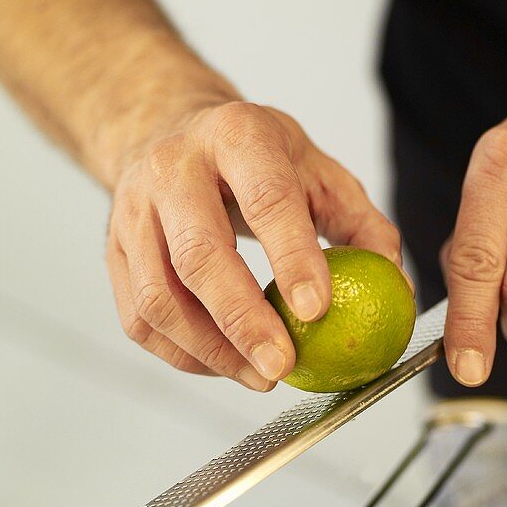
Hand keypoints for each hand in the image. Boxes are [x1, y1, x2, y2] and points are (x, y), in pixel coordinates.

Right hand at [107, 102, 401, 388]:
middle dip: (244, 320)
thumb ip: (362, 226)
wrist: (167, 131)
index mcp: (236, 136)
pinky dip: (184, 355)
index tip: (319, 311)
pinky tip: (225, 364)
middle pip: (200, 255)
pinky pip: (140, 320)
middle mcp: (173, 169)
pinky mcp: (113, 252)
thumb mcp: (318, 171)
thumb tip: (394, 286)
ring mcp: (132, 211)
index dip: (293, 258)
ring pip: (159, 297)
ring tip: (261, 376)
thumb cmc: (254, 161)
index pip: (266, 200)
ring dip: (212, 350)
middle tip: (283, 365)